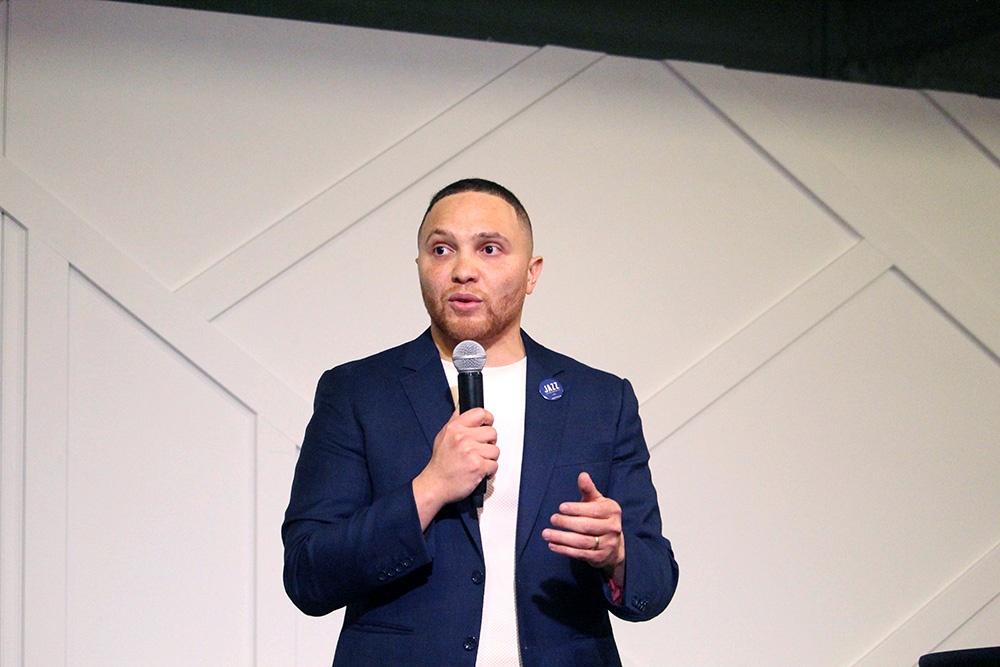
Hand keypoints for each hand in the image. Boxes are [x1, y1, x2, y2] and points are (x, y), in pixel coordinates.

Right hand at [412, 407, 497, 528]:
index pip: (480, 413)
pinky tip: (478, 470)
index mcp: (455, 428)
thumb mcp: (442, 436)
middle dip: (489, 443)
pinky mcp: (478, 467)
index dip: (488, 419)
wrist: (435, 485)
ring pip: (495, 450)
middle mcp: (463, 438)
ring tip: (477, 461)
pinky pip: (495, 465)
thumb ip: (454, 421)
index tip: (487, 425)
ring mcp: (471, 452)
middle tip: (479, 450)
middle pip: (492, 432)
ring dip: (489, 458)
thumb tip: (461, 408)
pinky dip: (489, 471)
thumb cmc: (440, 463)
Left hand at [542, 472, 625, 581]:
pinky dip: (564, 550)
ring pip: (582, 542)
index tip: (561, 507)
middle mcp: (613, 528)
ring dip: (562, 538)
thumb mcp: (597, 502)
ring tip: (546, 534)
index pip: (594, 510)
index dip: (576, 509)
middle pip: (587, 527)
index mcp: (612, 511)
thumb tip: (582, 475)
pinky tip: (552, 545)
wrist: (614, 545)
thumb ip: (588, 489)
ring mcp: (607, 544)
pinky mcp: (600, 558)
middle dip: (567, 523)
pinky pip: (580, 554)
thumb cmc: (600, 517)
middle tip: (552, 519)